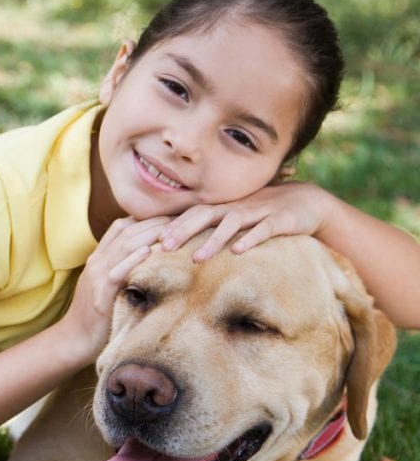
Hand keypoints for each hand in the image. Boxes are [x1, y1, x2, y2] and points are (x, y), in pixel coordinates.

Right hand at [62, 216, 170, 354]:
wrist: (74, 339)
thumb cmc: (95, 316)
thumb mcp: (106, 286)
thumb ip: (121, 270)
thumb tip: (149, 262)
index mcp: (98, 258)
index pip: (121, 226)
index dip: (145, 218)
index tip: (170, 216)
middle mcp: (97, 262)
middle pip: (126, 230)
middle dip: (153, 221)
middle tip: (180, 216)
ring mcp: (97, 276)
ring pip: (123, 245)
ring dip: (148, 234)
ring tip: (172, 228)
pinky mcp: (101, 294)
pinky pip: (117, 271)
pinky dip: (132, 259)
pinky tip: (149, 251)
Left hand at [158, 182, 331, 261]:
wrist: (307, 201)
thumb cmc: (264, 212)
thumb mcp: (236, 218)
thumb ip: (213, 227)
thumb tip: (181, 243)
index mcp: (224, 206)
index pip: (193, 213)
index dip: (174, 224)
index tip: (154, 240)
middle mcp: (237, 206)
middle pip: (206, 214)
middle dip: (184, 230)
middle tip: (164, 247)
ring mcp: (259, 211)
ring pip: (232, 222)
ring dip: (213, 241)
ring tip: (197, 259)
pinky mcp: (281, 219)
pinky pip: (264, 228)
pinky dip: (251, 239)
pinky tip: (238, 251)